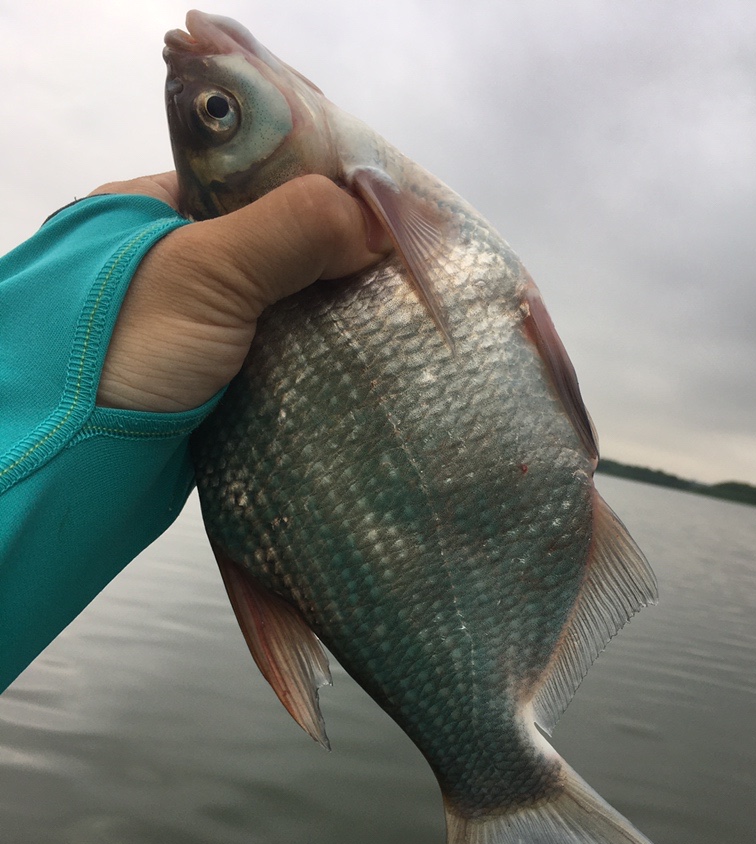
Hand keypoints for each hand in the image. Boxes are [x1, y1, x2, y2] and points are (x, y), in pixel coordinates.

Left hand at [92, 172, 389, 412]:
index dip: (318, 188)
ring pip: (282, 306)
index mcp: (156, 208)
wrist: (73, 465)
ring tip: (388, 319)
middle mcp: (176, 262)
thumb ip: (292, 229)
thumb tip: (379, 223)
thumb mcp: (205, 271)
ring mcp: (195, 324)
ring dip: (328, 318)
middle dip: (332, 261)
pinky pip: (277, 357)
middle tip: (391, 273)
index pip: (255, 176)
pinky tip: (355, 361)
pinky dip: (312, 361)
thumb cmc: (121, 349)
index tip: (378, 212)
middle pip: (277, 243)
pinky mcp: (213, 381)